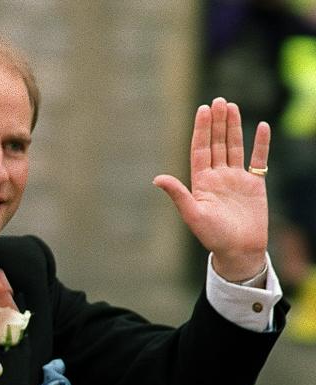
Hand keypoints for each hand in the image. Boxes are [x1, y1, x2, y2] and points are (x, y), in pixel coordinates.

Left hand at [153, 97, 270, 281]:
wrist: (239, 251)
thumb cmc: (213, 237)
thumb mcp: (193, 215)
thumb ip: (178, 195)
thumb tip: (157, 178)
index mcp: (200, 182)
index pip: (200, 149)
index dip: (201, 129)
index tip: (203, 109)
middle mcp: (217, 176)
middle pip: (217, 143)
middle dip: (217, 122)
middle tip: (218, 101)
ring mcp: (236, 179)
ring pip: (234, 147)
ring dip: (233, 127)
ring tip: (232, 106)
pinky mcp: (254, 184)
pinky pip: (258, 160)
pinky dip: (261, 144)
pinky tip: (260, 126)